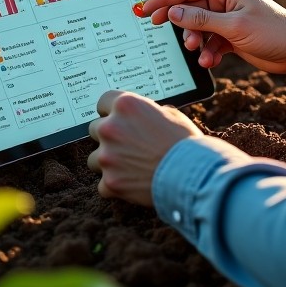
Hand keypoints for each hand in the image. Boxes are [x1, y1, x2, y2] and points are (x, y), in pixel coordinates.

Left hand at [87, 90, 202, 204]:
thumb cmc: (184, 141)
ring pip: (94, 158)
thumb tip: (142, 117)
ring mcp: (107, 156)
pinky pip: (103, 184)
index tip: (118, 118)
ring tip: (130, 166)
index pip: (103, 101)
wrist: (191, 173)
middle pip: (95, 129)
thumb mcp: (170, 114)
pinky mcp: (110, 182)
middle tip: (128, 144)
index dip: (111, 110)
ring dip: (109, 161)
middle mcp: (111, 128)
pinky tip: (132, 183)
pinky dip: (115, 185)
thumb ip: (147, 113)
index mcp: (125, 105)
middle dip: (109, 136)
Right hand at [136, 0, 285, 73]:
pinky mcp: (229, 34)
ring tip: (199, 53)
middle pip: (188, 9)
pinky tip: (210, 61)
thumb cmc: (269, 31)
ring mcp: (225, 16)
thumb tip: (172, 12)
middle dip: (182, 26)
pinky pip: (208, 40)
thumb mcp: (233, 26)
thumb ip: (200, 19)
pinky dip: (206, 51)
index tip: (144, 10)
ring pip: (196, 27)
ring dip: (195, 42)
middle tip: (174, 37)